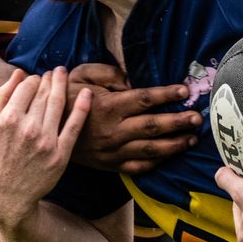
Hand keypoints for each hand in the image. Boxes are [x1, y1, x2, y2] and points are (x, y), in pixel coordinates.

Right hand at [0, 68, 90, 224]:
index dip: (34, 79)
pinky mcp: (60, 154)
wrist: (8, 194)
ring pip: (58, 104)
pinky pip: (74, 125)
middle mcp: (27, 128)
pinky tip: (87, 94)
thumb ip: (1, 97)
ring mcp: (46, 141)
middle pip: (44, 93)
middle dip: (50, 79)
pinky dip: (82, 107)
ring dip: (63, 85)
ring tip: (65, 75)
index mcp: (8, 119)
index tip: (37, 79)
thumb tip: (18, 73)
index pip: (27, 86)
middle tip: (56, 71)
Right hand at [68, 62, 201, 172]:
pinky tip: (171, 156)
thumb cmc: (66, 98)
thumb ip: (109, 73)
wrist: (45, 129)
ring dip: (174, 145)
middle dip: (178, 122)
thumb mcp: (81, 75)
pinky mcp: (111, 165)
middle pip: (153, 126)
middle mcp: (113, 131)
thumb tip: (134, 78)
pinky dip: (157, 163)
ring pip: (150, 150)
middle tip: (197, 118)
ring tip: (192, 138)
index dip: (166, 95)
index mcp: (108, 106)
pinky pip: (138, 168)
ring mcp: (113, 151)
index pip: (144, 99)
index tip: (184, 90)